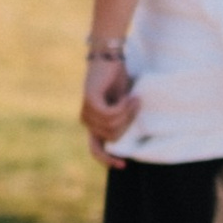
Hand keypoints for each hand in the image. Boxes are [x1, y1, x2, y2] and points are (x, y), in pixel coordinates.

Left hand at [80, 47, 137, 163]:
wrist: (111, 58)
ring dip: (128, 113)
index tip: (123, 165)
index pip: (95, 150)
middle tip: (136, 105)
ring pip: (113, 126)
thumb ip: (123, 121)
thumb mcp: (123, 106)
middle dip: (129, 123)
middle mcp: (87, 120)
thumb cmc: (118, 81)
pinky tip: (129, 97)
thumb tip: (129, 139)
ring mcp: (87, 111)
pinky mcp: (90, 101)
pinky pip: (110, 115)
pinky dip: (124, 107)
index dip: (108, 160)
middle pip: (113, 137)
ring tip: (134, 98)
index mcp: (93, 124)